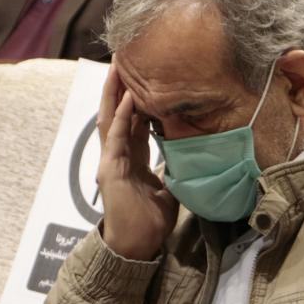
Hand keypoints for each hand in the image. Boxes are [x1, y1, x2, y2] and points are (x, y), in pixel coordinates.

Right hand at [97, 67, 177, 260]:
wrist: (137, 245)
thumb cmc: (150, 221)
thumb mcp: (169, 188)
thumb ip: (174, 168)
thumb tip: (193, 154)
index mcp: (131, 158)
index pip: (133, 121)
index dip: (137, 98)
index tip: (144, 76)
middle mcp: (118, 155)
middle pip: (117, 113)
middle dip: (119, 86)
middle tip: (124, 59)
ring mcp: (111, 161)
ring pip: (110, 118)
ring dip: (114, 92)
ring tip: (118, 67)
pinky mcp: (110, 170)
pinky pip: (116, 137)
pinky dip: (122, 117)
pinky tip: (128, 98)